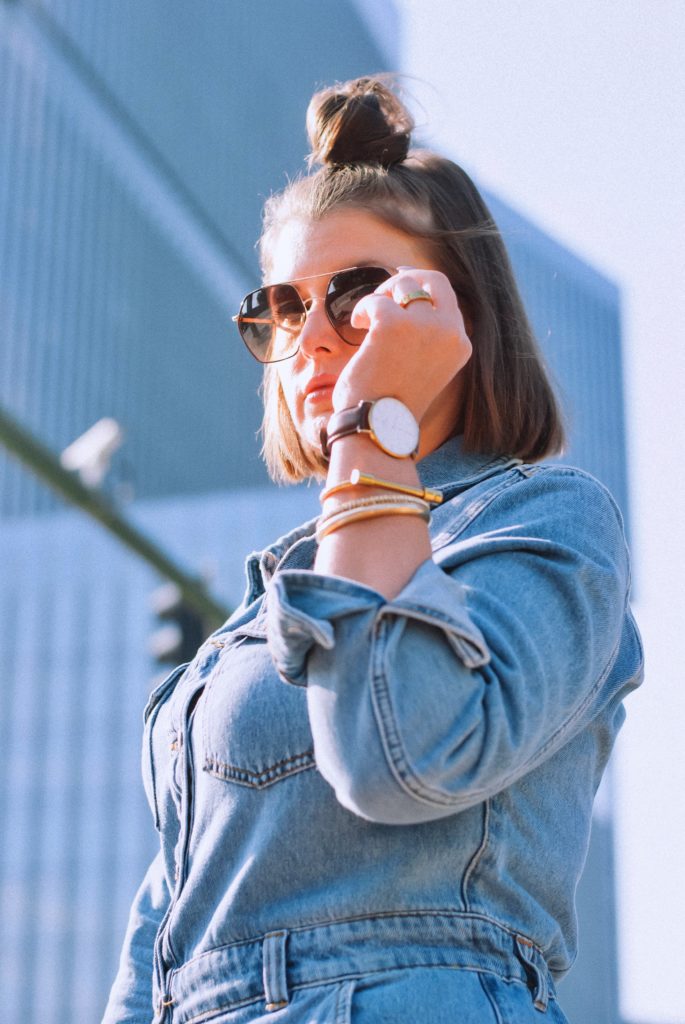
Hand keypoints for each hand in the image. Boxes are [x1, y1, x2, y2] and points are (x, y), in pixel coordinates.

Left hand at [331, 267, 471, 421]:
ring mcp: (423, 326)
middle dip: (406, 279)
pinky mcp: (393, 324)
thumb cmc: (393, 403)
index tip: (402, 284)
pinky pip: (374, 301)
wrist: (377, 426)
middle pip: (433, 280)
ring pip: (402, 285)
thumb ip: (428, 337)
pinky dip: (362, 310)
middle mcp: (449, 332)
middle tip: (382, 293)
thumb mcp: (426, 366)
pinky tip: (357, 325)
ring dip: (380, 296)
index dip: (423, 285)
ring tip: (366, 320)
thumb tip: (411, 296)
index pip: (447, 298)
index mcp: (460, 344)